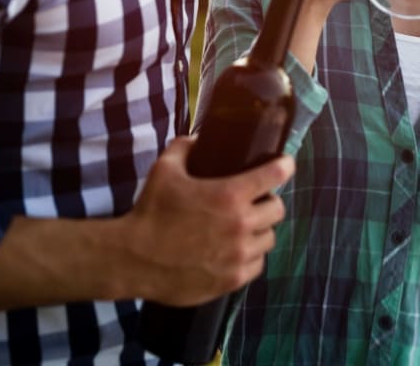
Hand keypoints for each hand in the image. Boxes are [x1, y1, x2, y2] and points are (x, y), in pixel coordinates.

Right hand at [124, 136, 293, 305]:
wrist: (134, 258)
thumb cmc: (150, 212)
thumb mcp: (164, 170)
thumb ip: (183, 148)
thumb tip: (195, 140)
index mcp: (229, 195)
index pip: (274, 175)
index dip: (284, 166)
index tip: (286, 164)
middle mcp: (241, 225)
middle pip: (278, 210)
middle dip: (269, 202)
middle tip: (256, 201)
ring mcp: (239, 255)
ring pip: (269, 239)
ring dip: (260, 230)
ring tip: (244, 227)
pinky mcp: (232, 279)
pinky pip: (257, 265)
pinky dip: (250, 256)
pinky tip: (236, 251)